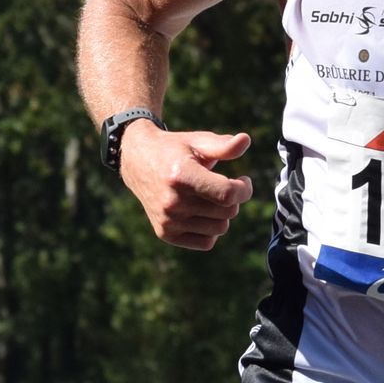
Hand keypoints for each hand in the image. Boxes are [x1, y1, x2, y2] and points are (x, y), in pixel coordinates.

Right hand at [119, 122, 256, 249]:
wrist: (138, 162)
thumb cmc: (174, 150)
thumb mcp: (197, 141)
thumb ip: (223, 145)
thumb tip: (245, 140)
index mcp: (181, 176)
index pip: (227, 194)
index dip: (244, 189)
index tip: (243, 180)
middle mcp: (172, 202)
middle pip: (227, 212)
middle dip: (234, 199)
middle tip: (226, 186)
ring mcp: (167, 221)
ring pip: (220, 228)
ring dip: (223, 214)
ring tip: (212, 198)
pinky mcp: (166, 233)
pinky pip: (206, 242)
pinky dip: (211, 230)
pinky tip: (205, 213)